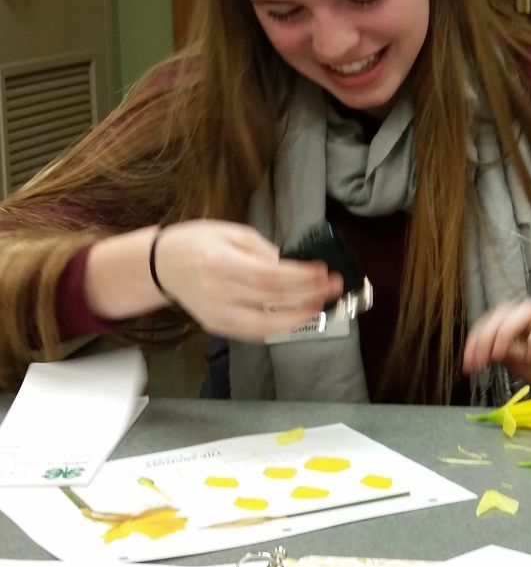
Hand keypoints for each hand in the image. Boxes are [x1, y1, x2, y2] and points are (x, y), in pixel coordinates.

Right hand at [154, 220, 342, 341]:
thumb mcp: (231, 233)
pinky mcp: (216, 326)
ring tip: (320, 305)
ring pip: (265, 325)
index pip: (270, 276)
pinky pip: (253, 333)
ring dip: (299, 317)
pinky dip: (279, 327)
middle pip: (272, 300)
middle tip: (333, 288)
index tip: (323, 272)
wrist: (161, 265)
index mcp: (220, 263)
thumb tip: (293, 266)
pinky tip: (297, 317)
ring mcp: (216, 314)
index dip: (301, 278)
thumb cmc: (196, 242)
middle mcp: (217, 292)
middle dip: (309, 295)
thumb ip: (263, 250)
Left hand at [463, 298, 530, 405]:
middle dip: (486, 336)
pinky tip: (529, 357)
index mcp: (515, 325)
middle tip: (480, 362)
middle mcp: (530, 319)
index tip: (468, 366)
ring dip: (506, 330)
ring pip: (525, 310)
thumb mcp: (517, 364)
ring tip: (499, 355)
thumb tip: (479, 349)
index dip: (474, 341)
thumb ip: (501, 353)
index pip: (489, 322)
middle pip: (503, 312)